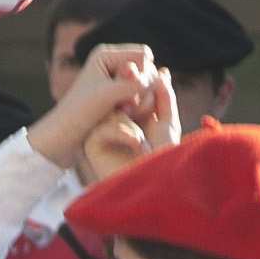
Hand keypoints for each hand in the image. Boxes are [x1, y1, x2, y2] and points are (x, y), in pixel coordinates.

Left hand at [32, 44, 162, 173]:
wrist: (63, 136)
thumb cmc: (79, 113)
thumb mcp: (107, 96)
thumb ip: (132, 85)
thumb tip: (157, 78)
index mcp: (105, 54)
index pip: (142, 56)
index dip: (141, 75)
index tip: (126, 95)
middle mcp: (111, 63)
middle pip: (146, 69)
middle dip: (142, 88)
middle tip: (126, 108)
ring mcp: (115, 79)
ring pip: (145, 84)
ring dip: (140, 99)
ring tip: (124, 112)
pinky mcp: (117, 95)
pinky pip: (141, 96)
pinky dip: (137, 106)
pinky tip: (125, 116)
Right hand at [78, 63, 174, 186]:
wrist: (153, 185)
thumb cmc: (162, 157)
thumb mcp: (168, 122)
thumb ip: (165, 97)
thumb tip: (161, 72)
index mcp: (133, 115)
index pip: (134, 88)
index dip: (144, 80)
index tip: (157, 75)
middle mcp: (115, 121)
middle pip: (119, 93)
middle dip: (137, 93)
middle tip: (148, 100)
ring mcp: (102, 132)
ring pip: (112, 109)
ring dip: (133, 120)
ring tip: (145, 140)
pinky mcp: (92, 145)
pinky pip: (105, 126)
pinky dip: (124, 133)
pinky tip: (138, 146)